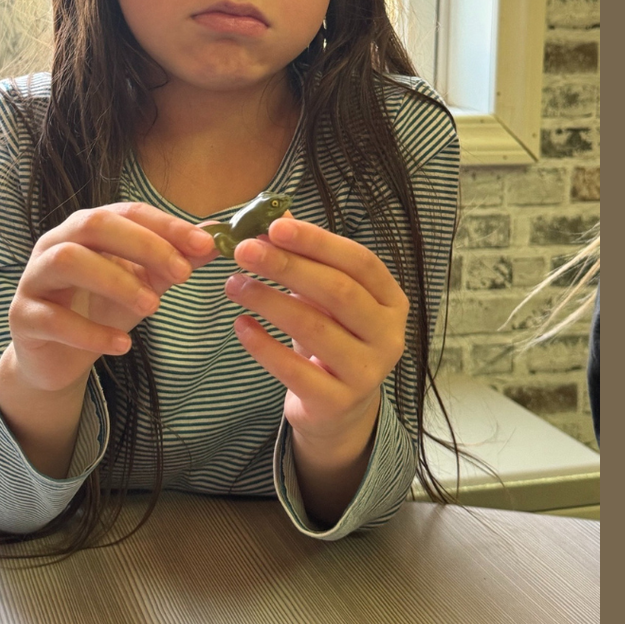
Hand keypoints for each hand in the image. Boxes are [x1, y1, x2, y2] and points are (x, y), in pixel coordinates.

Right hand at [8, 202, 216, 393]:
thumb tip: (217, 240)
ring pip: (68, 260)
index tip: (206, 245)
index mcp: (87, 228)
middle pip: (95, 224)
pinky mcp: (22, 316)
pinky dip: (90, 332)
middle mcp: (56, 243)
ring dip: (116, 281)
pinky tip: (122, 346)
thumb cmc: (99, 309)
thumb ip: (173, 261)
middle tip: (183, 274)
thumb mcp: (143, 284)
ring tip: (153, 307)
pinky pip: (52, 317)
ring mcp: (34, 277)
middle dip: (144, 245)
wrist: (55, 357)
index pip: (128, 212)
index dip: (167, 226)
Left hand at [224, 212, 408, 452]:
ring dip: (268, 300)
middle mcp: (388, 335)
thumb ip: (307, 258)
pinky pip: (294, 370)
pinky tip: (240, 325)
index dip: (317, 241)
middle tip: (244, 250)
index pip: (359, 261)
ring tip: (233, 284)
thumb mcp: (326, 297)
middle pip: (337, 291)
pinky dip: (263, 345)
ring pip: (313, 327)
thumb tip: (275, 215)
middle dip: (287, 266)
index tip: (274, 226)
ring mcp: (367, 372)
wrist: (339, 409)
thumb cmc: (333, 336)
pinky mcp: (337, 402)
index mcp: (391, 300)